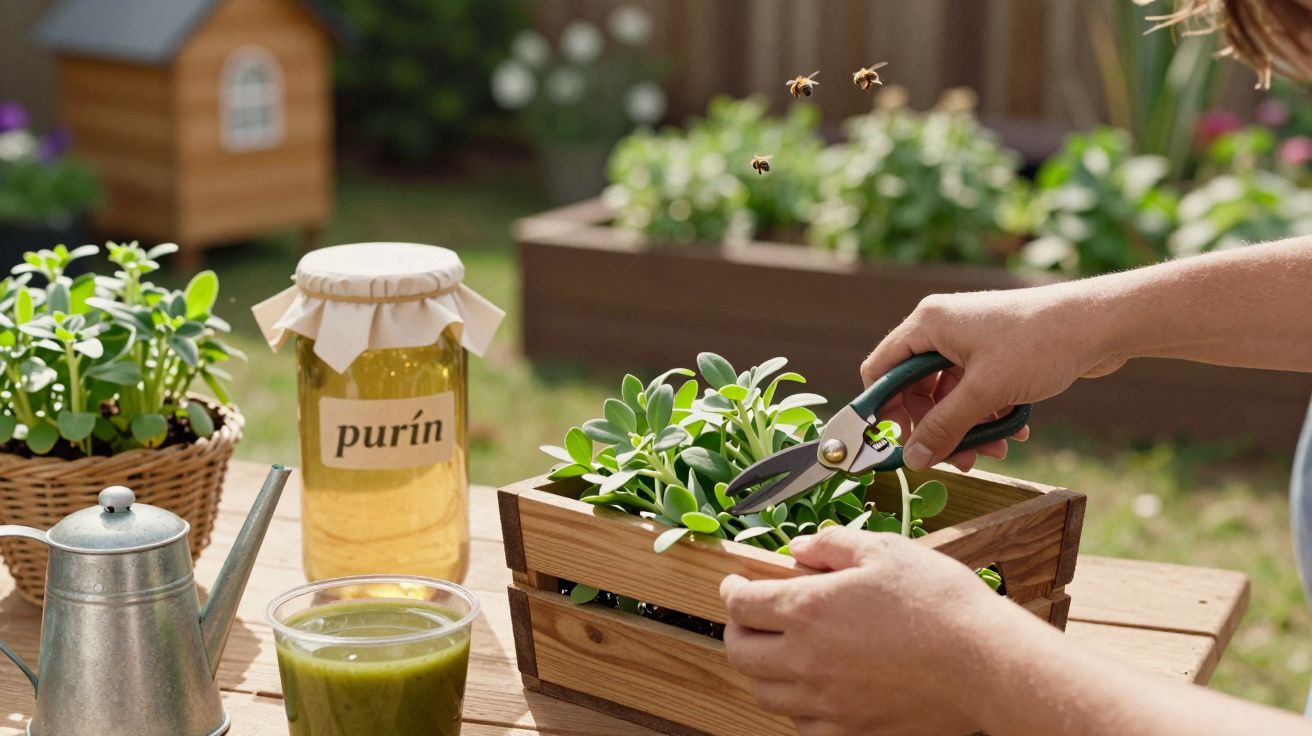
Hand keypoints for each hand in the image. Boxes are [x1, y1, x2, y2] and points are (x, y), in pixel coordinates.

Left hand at [719, 527, 1020, 735]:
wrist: (986, 663)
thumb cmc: (939, 601)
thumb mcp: (885, 550)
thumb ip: (832, 545)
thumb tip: (798, 549)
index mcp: (807, 610)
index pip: (741, 603)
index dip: (731, 590)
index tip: (735, 584)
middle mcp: (806, 660)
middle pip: (740, 653)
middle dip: (736, 631)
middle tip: (748, 619)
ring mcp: (827, 703)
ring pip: (765, 694)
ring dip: (762, 670)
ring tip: (778, 652)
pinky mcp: (852, 732)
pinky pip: (802, 725)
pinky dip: (796, 706)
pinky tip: (813, 689)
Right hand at [862, 288, 1125, 470]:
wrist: (1100, 325)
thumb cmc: (1040, 344)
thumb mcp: (984, 392)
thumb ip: (943, 427)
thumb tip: (913, 459)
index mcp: (928, 324)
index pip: (881, 370)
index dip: (883, 410)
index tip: (896, 444)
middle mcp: (944, 329)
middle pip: (916, 390)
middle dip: (935, 427)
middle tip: (953, 459)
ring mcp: (970, 341)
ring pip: (950, 396)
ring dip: (965, 428)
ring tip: (992, 452)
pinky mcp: (995, 354)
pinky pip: (976, 393)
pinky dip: (988, 416)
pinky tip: (1012, 434)